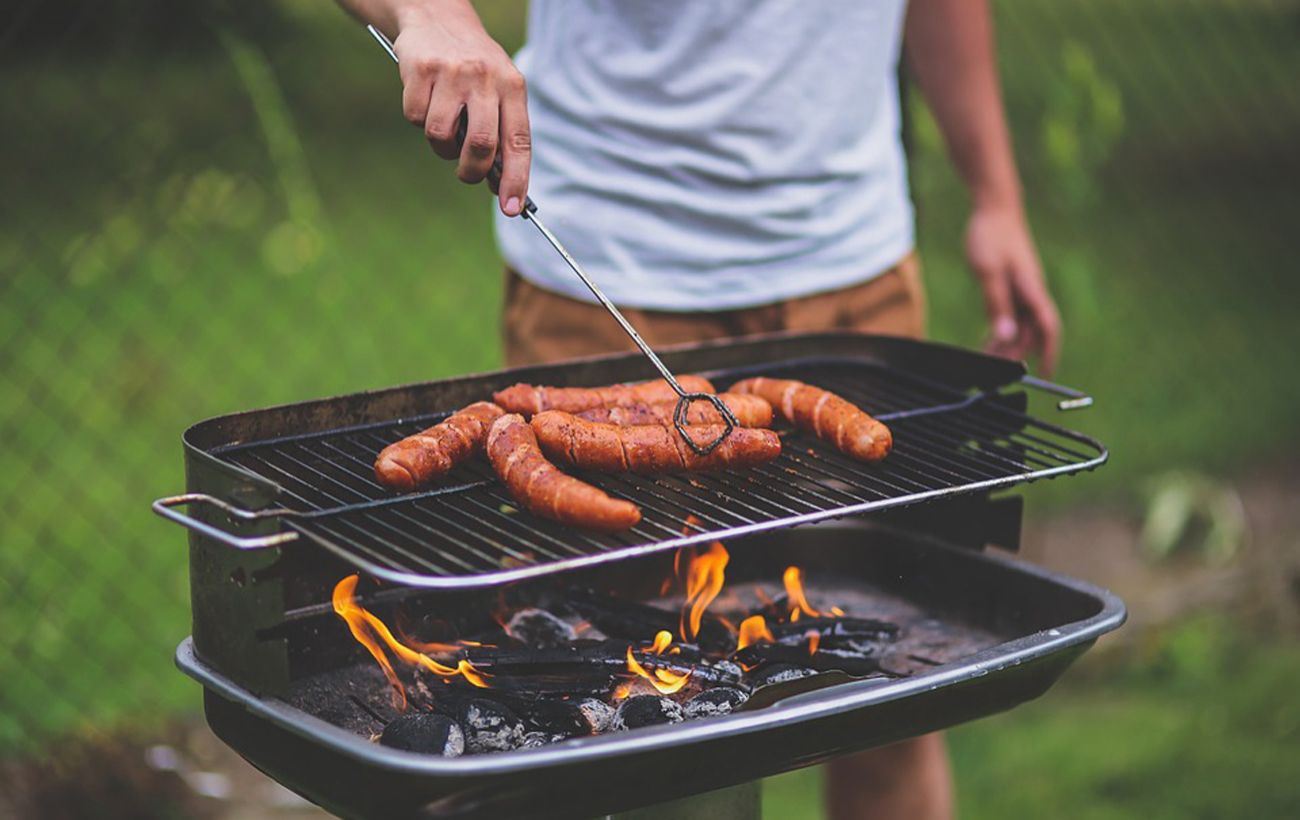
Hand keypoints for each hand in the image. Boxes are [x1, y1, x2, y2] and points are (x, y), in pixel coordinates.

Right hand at [393, 4, 529, 215]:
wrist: (437, 15)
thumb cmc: (473, 67)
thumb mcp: (498, 89)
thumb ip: (501, 132)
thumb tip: (499, 186)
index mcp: (512, 86)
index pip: (519, 142)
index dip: (516, 179)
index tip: (512, 208)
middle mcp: (485, 78)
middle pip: (480, 146)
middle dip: (471, 171)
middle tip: (466, 174)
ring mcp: (452, 73)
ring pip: (441, 136)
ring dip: (440, 145)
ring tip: (444, 125)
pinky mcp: (421, 70)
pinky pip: (415, 118)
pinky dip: (417, 118)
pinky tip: (425, 98)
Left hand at [964, 205, 1060, 374]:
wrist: (995, 208)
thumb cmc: (991, 236)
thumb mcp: (988, 272)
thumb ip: (997, 304)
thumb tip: (1006, 335)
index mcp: (1032, 289)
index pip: (1048, 328)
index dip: (1049, 352)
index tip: (1045, 373)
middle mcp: (1032, 292)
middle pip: (1031, 332)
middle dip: (1017, 354)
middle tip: (994, 371)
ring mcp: (1024, 289)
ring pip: (1021, 325)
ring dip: (1007, 344)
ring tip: (987, 360)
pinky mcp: (1014, 285)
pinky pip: (1013, 314)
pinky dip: (1002, 329)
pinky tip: (989, 340)